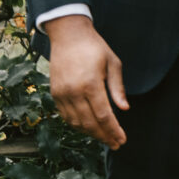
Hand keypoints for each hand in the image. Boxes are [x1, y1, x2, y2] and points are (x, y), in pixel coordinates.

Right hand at [44, 13, 128, 148]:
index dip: (114, 131)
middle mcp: (74, 91)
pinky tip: (88, 127)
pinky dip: (77, 125)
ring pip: (76, 123)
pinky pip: (66, 116)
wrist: (68, 35)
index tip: (122, 139)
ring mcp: (62, 93)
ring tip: (104, 137)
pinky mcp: (55, 93)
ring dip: (91, 133)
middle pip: (90, 123)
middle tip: (115, 144)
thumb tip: (124, 109)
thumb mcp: (113, 63)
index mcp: (91, 83)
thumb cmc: (94, 47)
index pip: (104, 116)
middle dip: (104, 137)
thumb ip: (117, 88)